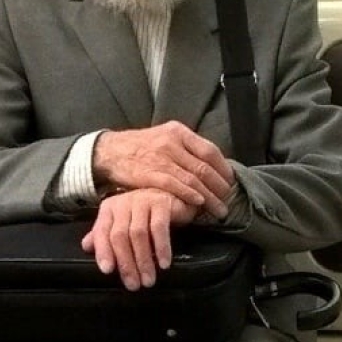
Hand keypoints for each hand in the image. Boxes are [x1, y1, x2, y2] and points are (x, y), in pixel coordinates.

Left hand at [80, 189, 196, 289]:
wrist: (172, 196)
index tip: (107, 271)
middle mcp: (123, 202)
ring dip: (144, 261)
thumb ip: (104, 235)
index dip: (103, 252)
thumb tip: (86, 247)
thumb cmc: (145, 214)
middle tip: (133, 284)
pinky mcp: (161, 203)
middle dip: (126, 263)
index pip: (102, 232)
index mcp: (109, 209)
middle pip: (119, 236)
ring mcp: (142, 200)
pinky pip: (159, 228)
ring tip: (148, 279)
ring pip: (138, 234)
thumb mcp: (122, 224)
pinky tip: (164, 263)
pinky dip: (161, 248)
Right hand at [93, 122, 234, 218]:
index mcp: (179, 132)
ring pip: (193, 178)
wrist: (110, 151)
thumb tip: (210, 167)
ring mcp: (161, 157)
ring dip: (209, 197)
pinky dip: (189, 194)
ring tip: (218, 209)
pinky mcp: (150, 173)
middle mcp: (172, 142)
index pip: (210, 150)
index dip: (223, 169)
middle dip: (220, 186)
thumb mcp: (165, 138)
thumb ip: (186, 149)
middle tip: (228, 200)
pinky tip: (199, 203)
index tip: (231, 183)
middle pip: (205, 166)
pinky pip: (175, 185)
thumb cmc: (140, 147)